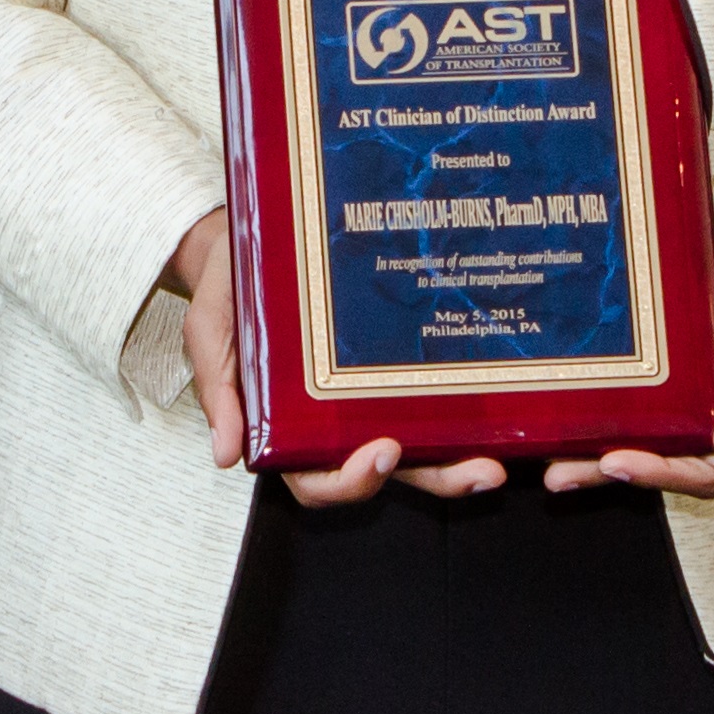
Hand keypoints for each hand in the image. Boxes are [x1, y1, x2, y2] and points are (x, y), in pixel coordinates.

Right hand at [166, 208, 508, 507]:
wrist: (251, 232)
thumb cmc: (230, 288)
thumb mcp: (211, 332)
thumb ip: (220, 390)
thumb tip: (225, 453)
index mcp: (290, 425)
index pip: (319, 478)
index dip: (350, 481)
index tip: (380, 453)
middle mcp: (338, 418)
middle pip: (389, 470)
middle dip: (437, 479)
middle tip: (478, 470)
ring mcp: (373, 391)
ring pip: (423, 443)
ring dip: (462, 458)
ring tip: (500, 456)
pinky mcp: (400, 357)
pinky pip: (434, 390)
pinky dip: (466, 405)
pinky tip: (502, 400)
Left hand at [544, 224, 713, 496]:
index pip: (711, 472)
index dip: (664, 476)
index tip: (616, 462)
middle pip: (677, 470)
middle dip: (624, 473)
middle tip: (567, 472)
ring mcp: (704, 416)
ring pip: (657, 453)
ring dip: (605, 465)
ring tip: (557, 469)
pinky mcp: (679, 399)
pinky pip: (649, 426)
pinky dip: (611, 435)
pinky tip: (571, 437)